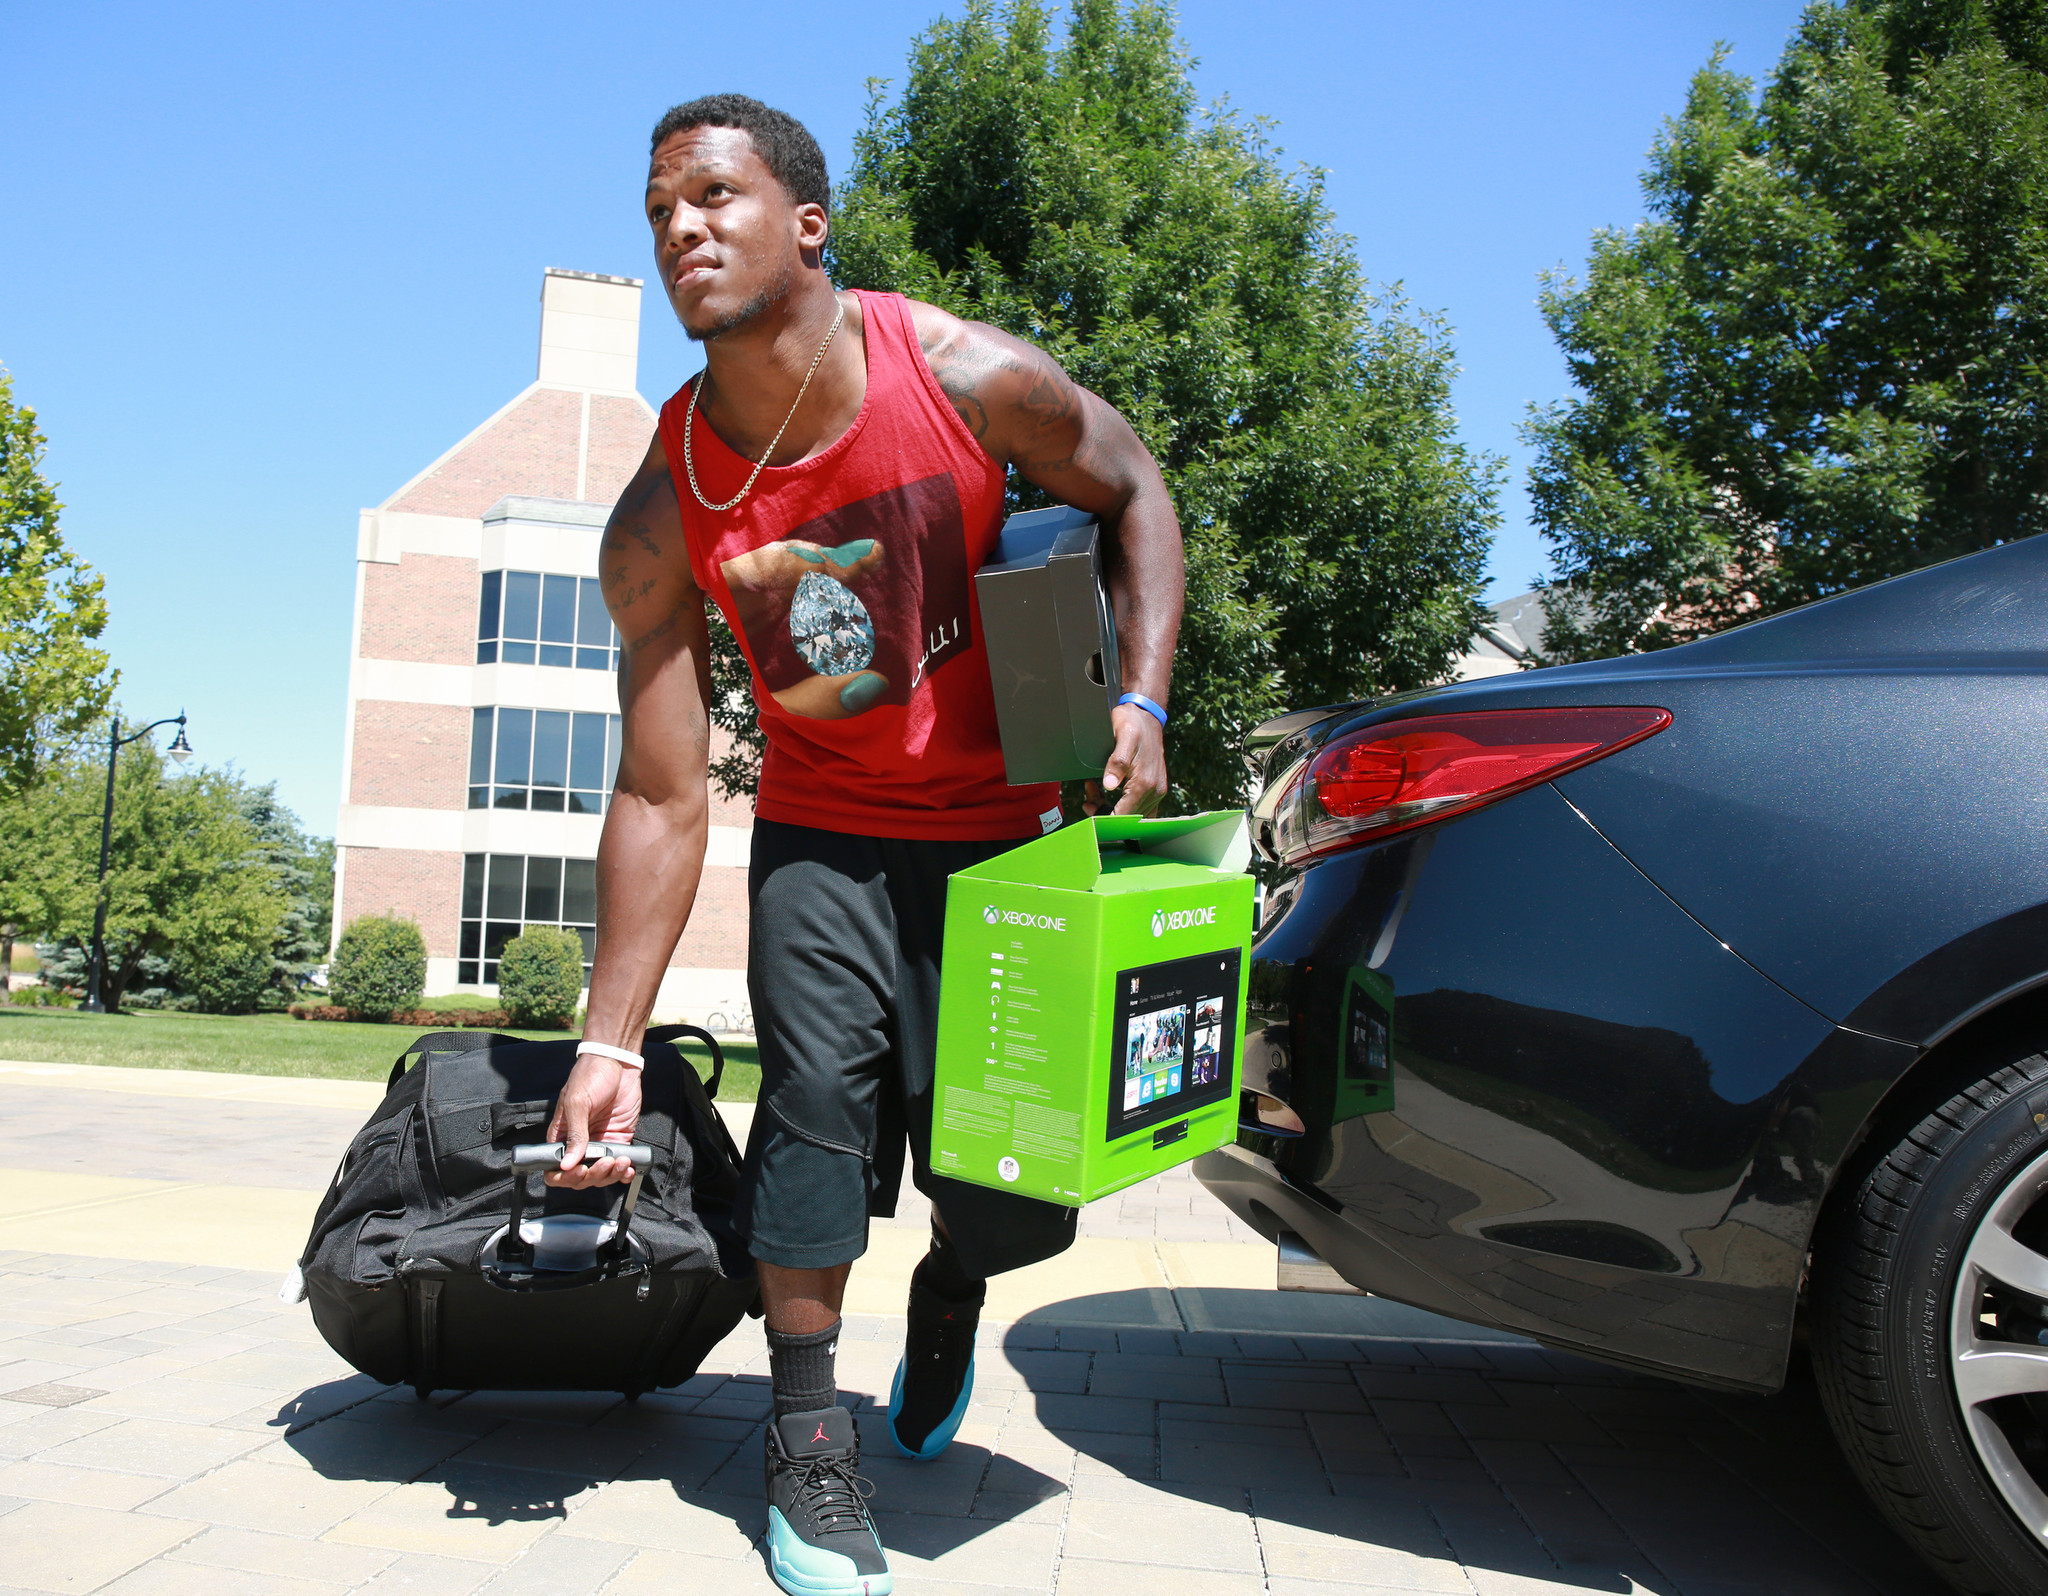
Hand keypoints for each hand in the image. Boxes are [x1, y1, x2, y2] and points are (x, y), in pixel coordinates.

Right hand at [545, 1054, 642, 1188]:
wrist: (618, 1063)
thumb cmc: (590, 1076)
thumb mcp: (577, 1103)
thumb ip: (575, 1133)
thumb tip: (567, 1164)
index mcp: (562, 1137)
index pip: (555, 1170)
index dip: (565, 1177)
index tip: (580, 1170)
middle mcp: (579, 1145)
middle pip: (579, 1177)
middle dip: (592, 1176)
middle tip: (605, 1162)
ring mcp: (600, 1144)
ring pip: (600, 1176)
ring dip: (610, 1175)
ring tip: (621, 1161)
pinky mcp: (619, 1140)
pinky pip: (619, 1166)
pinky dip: (624, 1173)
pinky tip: (628, 1169)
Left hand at [1085, 704, 1167, 815]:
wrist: (1146, 715)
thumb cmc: (1132, 724)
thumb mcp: (1122, 738)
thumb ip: (1117, 763)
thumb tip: (1109, 785)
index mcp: (1145, 783)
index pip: (1124, 816)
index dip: (1105, 819)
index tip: (1089, 812)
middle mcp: (1155, 791)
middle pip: (1128, 818)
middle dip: (1105, 812)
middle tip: (1087, 799)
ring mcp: (1156, 791)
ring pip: (1132, 814)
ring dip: (1110, 808)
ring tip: (1093, 791)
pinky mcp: (1154, 788)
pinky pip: (1137, 806)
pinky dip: (1121, 804)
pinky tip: (1105, 791)